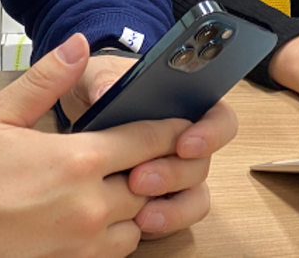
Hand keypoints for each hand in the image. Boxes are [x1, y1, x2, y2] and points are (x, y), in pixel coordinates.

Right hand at [0, 33, 233, 257]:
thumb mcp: (0, 114)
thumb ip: (47, 79)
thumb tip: (79, 45)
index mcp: (79, 160)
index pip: (147, 140)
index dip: (170, 130)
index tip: (182, 122)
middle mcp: (92, 204)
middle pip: (151, 180)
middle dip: (157, 164)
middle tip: (154, 149)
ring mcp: (86, 241)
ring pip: (140, 219)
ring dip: (140, 200)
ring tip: (126, 180)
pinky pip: (120, 248)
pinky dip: (122, 230)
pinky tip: (105, 212)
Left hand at [60, 46, 239, 240]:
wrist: (79, 116)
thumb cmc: (97, 86)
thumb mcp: (95, 74)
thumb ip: (102, 77)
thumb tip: (105, 92)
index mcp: (185, 103)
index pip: (219, 117)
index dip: (212, 133)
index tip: (185, 144)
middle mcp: (187, 141)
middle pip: (202, 163)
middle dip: (174, 174)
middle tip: (140, 179)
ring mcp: (176, 172)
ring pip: (194, 197)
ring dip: (173, 208)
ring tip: (141, 214)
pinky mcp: (161, 199)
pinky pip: (174, 217)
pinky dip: (160, 223)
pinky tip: (136, 224)